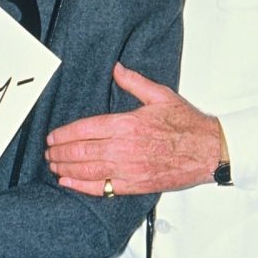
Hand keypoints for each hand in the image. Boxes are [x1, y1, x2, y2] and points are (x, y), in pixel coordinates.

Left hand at [45, 63, 220, 195]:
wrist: (208, 151)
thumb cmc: (187, 125)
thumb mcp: (161, 95)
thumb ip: (134, 82)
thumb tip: (117, 69)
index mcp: (128, 124)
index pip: (85, 129)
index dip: (64, 134)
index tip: (53, 136)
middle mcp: (125, 148)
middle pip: (81, 152)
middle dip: (59, 152)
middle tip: (48, 151)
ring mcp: (128, 169)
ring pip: (87, 171)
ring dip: (65, 169)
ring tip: (54, 165)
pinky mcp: (135, 186)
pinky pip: (101, 189)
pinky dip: (81, 186)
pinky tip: (69, 183)